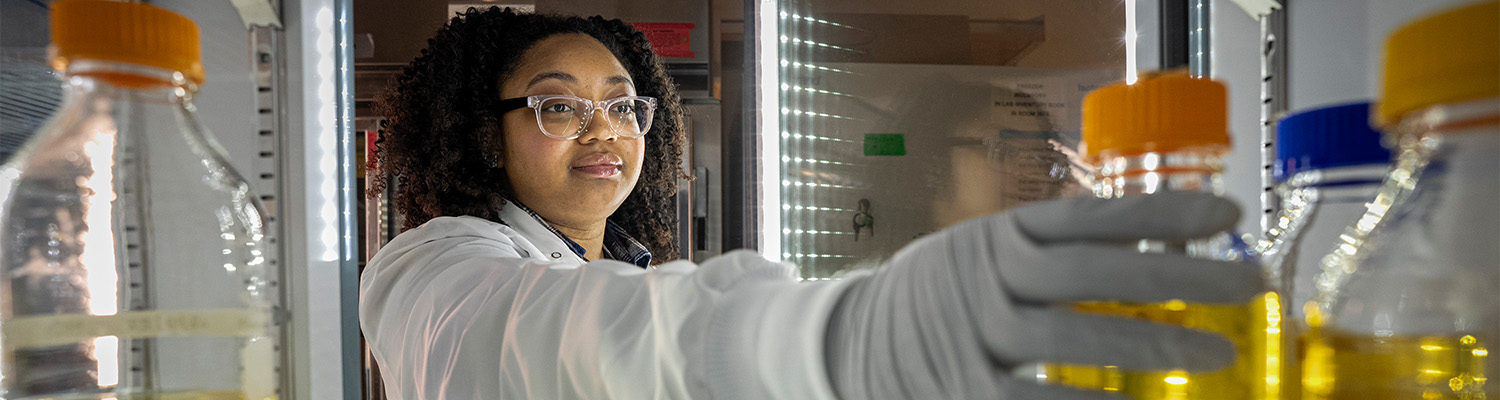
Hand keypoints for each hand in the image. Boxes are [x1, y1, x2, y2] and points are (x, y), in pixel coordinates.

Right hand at [825, 192, 1261, 398]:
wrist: (846, 344)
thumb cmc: (937, 299)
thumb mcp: (981, 254)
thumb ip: (1046, 249)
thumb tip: (1149, 243)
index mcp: (996, 236)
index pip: (1088, 217)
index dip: (1159, 214)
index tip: (1226, 216)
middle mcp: (984, 278)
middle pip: (1092, 273)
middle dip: (1179, 278)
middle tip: (1249, 285)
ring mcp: (973, 336)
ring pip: (1072, 335)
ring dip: (1151, 344)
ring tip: (1216, 354)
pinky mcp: (963, 391)